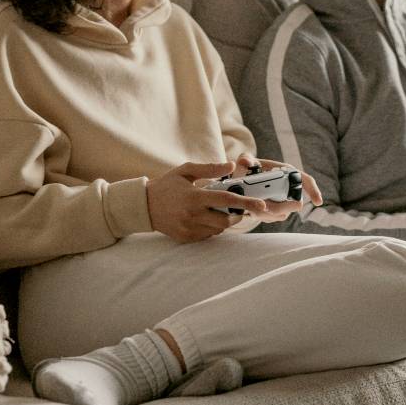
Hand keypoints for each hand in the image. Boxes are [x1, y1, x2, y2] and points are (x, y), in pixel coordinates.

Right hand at [146, 161, 269, 242]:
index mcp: (194, 197)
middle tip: (237, 207)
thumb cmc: (167, 185)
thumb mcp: (186, 171)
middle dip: (236, 214)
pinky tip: (204, 217)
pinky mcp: (186, 238)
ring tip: (217, 210)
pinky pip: (208, 235)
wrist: (143, 206)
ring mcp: (189, 229)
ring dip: (224, 220)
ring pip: (219, 229)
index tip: (262, 205)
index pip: (226, 200)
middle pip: (226, 219)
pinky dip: (212, 227)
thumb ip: (209, 169)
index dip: (246, 202)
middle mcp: (193, 215)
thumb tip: (231, 166)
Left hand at [234, 154, 323, 221]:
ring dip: (268, 213)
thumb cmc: (247, 168)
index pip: (305, 180)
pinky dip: (263, 216)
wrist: (241, 181)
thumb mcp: (244, 161)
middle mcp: (288, 187)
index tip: (318, 202)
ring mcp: (283, 201)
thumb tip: (247, 162)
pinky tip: (253, 211)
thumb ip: (245, 159)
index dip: (313, 190)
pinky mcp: (276, 211)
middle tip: (264, 207)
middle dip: (280, 207)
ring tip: (252, 208)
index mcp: (286, 172)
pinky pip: (274, 218)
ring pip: (283, 213)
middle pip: (295, 203)